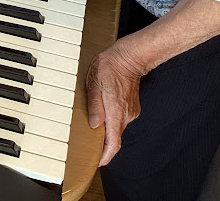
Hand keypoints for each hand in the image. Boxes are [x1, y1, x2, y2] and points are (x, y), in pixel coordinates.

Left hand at [86, 41, 145, 166]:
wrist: (130, 57)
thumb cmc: (111, 66)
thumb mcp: (94, 83)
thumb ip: (94, 105)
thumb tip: (94, 124)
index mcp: (116, 110)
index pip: (113, 142)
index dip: (106, 156)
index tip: (98, 162)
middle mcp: (126, 114)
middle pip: (114, 136)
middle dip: (102, 141)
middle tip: (88, 141)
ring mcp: (130, 111)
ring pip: (116, 127)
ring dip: (106, 127)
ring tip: (94, 119)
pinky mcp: (132, 108)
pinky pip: (120, 119)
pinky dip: (111, 119)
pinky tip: (103, 109)